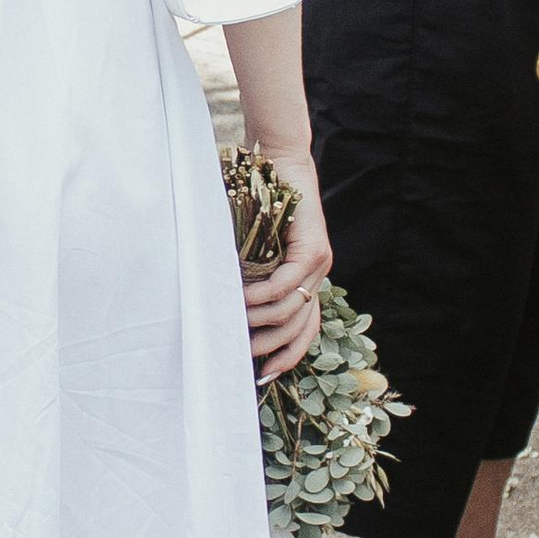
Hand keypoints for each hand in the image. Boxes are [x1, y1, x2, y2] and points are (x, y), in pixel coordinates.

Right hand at [244, 137, 332, 383]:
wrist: (277, 161)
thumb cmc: (258, 203)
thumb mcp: (253, 249)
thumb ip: (246, 275)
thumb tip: (219, 309)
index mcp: (309, 281)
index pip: (305, 331)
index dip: (287, 357)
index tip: (262, 376)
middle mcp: (319, 276)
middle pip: (299, 330)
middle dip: (268, 347)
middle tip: (239, 350)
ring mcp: (319, 264)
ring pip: (290, 310)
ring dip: (258, 319)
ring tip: (233, 318)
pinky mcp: (313, 249)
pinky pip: (286, 285)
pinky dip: (262, 295)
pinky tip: (242, 297)